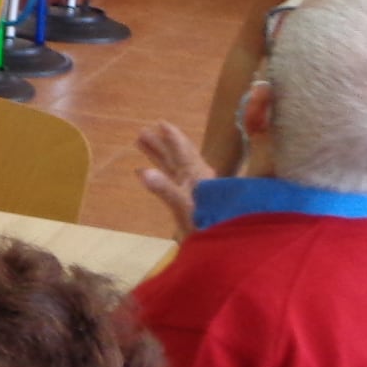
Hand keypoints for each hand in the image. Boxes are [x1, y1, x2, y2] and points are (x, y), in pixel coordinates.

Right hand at [135, 120, 217, 242]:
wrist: (224, 243)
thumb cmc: (206, 224)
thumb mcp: (184, 206)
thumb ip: (164, 189)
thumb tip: (142, 172)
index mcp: (195, 175)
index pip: (182, 150)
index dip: (171, 136)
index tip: (160, 122)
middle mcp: (195, 178)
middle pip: (176, 155)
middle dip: (160, 144)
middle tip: (142, 132)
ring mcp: (193, 190)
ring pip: (173, 166)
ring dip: (158, 155)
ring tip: (142, 144)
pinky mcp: (190, 201)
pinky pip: (171, 180)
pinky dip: (159, 174)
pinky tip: (150, 175)